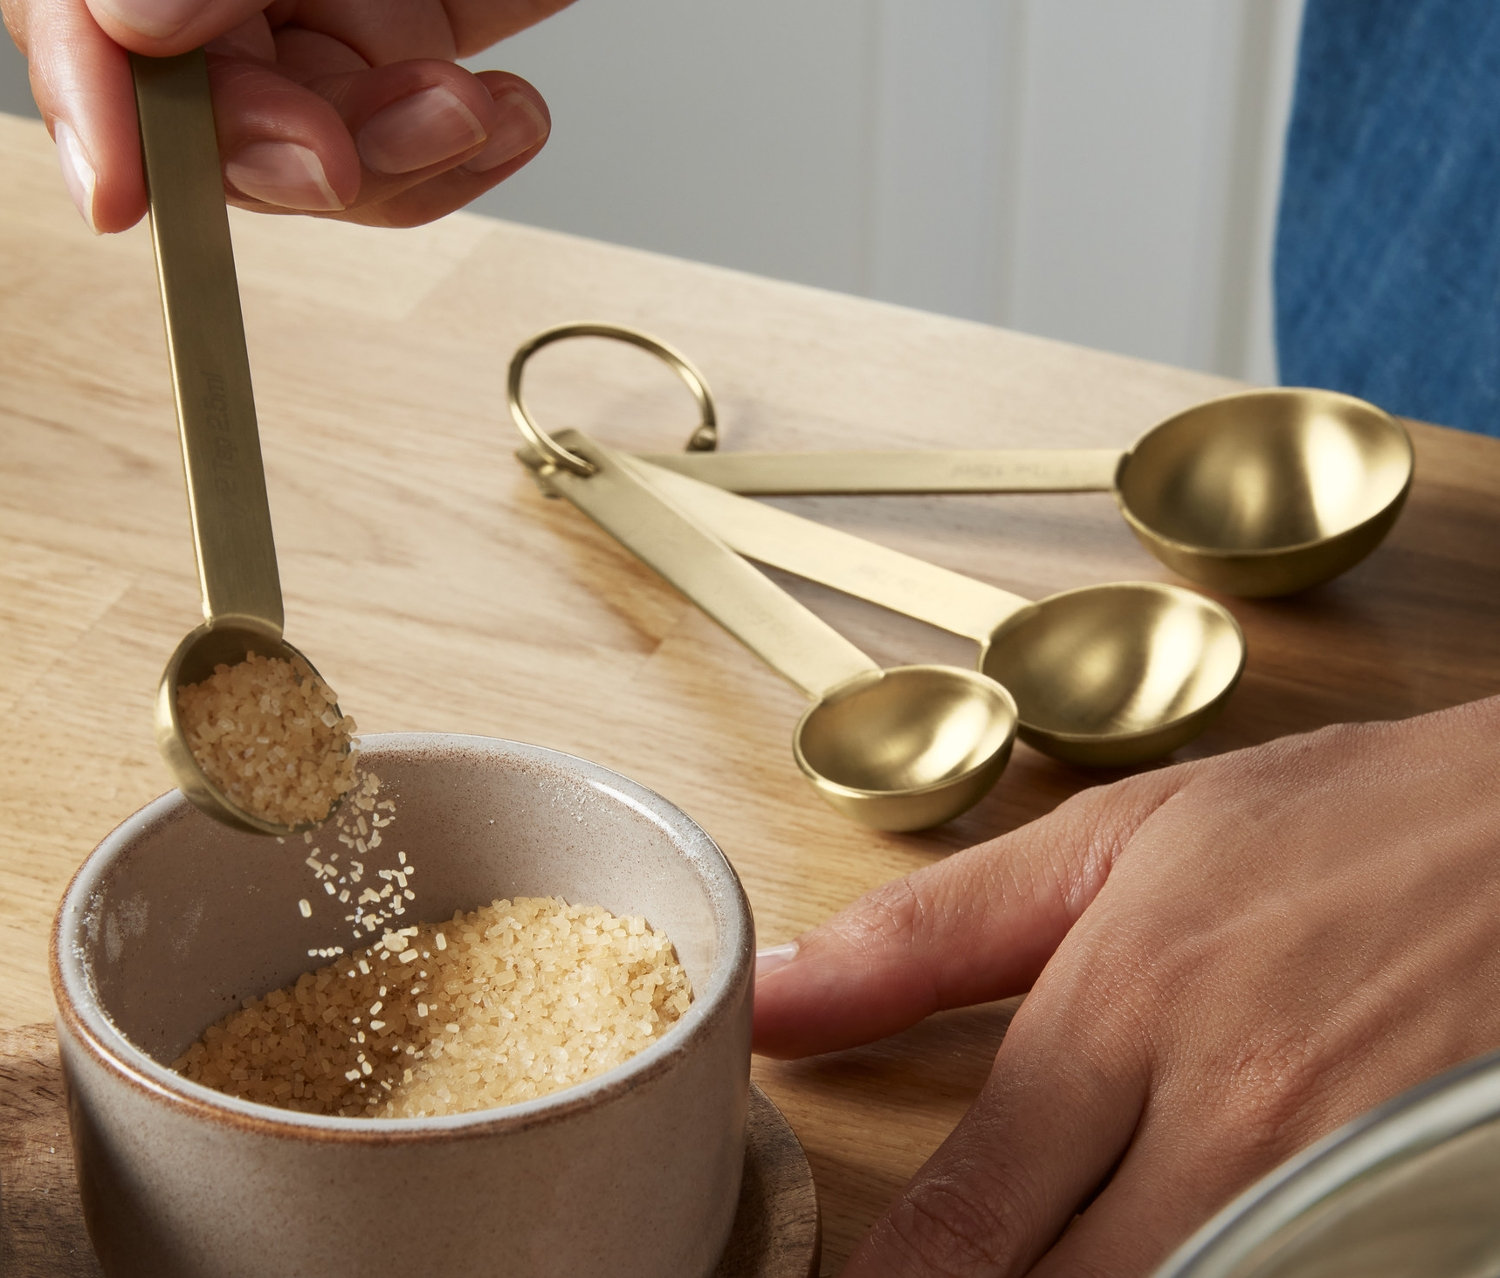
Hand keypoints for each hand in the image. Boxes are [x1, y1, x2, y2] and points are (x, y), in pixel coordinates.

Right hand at [2, 0, 573, 230]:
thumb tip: (134, 22)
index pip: (79, 19)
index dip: (92, 104)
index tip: (123, 194)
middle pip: (208, 110)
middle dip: (274, 151)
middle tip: (331, 157)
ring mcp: (318, 6)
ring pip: (323, 145)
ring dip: (396, 156)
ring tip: (473, 110)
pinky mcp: (417, 33)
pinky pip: (426, 131)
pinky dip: (474, 145)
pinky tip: (516, 113)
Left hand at [753, 696, 1499, 1275]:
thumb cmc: (1343, 827)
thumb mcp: (1119, 839)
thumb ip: (933, 934)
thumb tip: (777, 997)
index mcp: (1128, 1011)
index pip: (967, 1216)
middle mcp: (1229, 1121)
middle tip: (956, 1275)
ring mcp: (1337, 1191)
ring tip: (1059, 1256)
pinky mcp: (1418, 1229)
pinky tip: (1181, 1250)